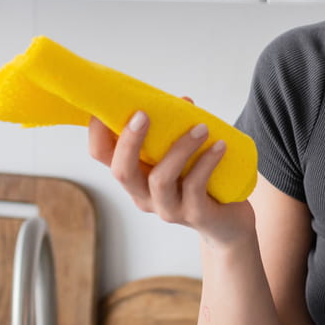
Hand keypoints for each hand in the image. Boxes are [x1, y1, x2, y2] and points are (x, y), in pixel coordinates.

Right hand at [87, 101, 255, 248]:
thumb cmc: (200, 180)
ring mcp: (167, 208)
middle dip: (129, 141)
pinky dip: (206, 162)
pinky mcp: (194, 215)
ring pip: (160, 179)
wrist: (227, 223)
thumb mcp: (181, 155)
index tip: (109, 102)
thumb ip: (175, 130)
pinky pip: (194, 187)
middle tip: (144, 114)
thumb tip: (182, 101)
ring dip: (180, 149)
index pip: (101, 154)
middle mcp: (143, 195)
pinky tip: (218, 146)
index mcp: (134, 175)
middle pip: (121, 172)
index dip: (97, 129)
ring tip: (201, 128)